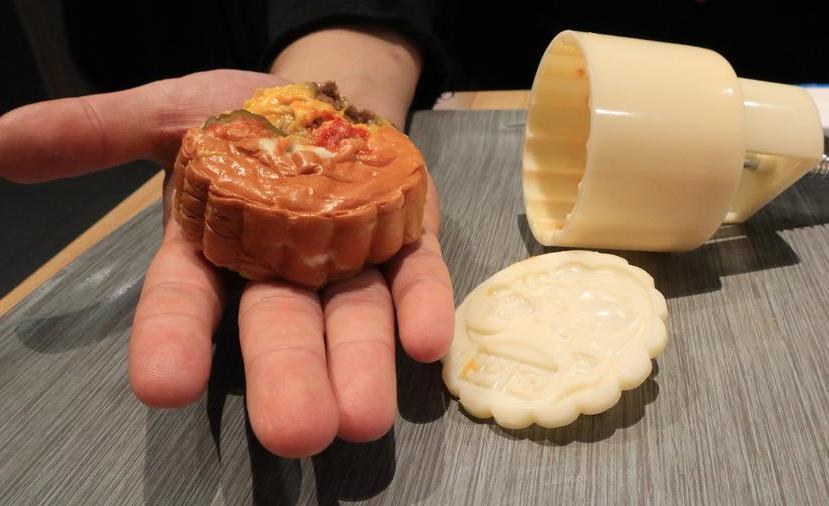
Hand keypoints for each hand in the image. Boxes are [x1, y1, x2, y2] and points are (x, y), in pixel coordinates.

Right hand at [0, 69, 454, 456]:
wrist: (331, 99)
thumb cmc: (246, 118)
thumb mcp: (170, 113)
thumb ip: (99, 132)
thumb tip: (2, 141)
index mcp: (214, 250)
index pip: (184, 302)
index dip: (173, 340)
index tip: (162, 385)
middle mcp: (279, 271)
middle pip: (277, 329)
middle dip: (286, 378)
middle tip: (296, 434)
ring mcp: (348, 262)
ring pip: (351, 320)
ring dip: (359, 364)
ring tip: (362, 419)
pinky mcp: (405, 246)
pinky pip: (415, 278)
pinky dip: (420, 308)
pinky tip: (424, 342)